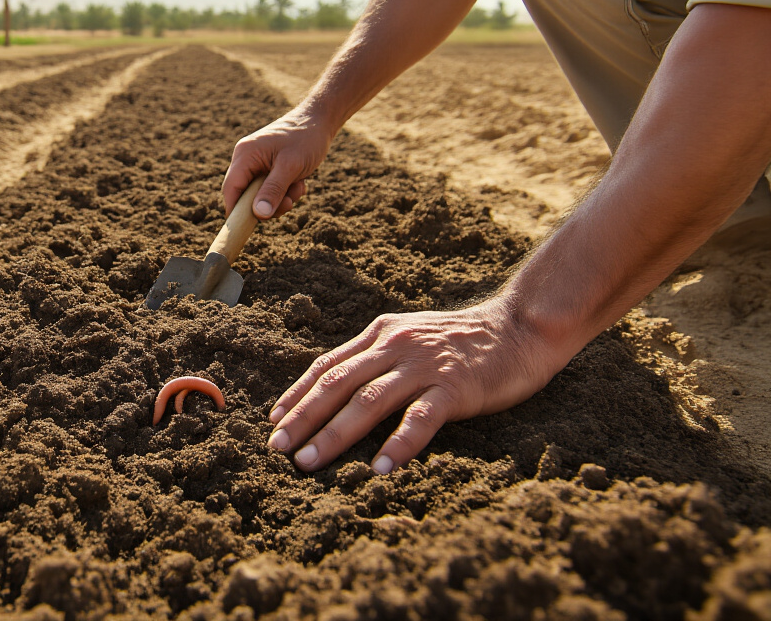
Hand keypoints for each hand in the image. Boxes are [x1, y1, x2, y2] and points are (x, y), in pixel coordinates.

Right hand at [223, 107, 335, 219]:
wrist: (321, 120)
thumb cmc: (306, 138)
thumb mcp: (290, 167)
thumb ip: (273, 190)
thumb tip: (258, 215)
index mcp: (245, 155)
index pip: (231, 189)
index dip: (236, 210)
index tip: (246, 227)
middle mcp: (247, 159)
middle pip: (246, 195)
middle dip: (268, 203)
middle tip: (289, 203)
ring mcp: (257, 163)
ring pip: (261, 194)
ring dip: (281, 197)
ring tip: (298, 187)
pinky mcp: (269, 167)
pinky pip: (271, 188)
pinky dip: (286, 190)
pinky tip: (300, 181)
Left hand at [265, 300, 565, 473]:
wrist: (520, 327)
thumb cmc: (463, 340)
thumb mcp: (410, 336)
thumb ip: (377, 356)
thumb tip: (337, 387)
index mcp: (381, 334)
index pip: (328, 366)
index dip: (297, 394)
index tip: (274, 421)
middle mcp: (395, 346)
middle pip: (338, 385)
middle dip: (303, 418)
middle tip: (277, 448)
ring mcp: (424, 366)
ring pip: (368, 402)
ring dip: (334, 434)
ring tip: (309, 462)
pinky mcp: (455, 386)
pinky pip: (420, 419)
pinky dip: (398, 444)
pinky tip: (380, 468)